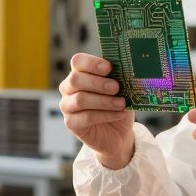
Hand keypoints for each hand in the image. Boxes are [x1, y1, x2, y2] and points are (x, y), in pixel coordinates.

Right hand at [59, 53, 134, 168]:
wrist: (117, 133)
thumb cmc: (117, 105)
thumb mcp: (122, 90)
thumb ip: (120, 79)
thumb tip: (128, 70)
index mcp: (80, 73)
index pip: (78, 62)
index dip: (92, 63)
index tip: (109, 68)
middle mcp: (68, 88)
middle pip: (75, 79)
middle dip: (98, 83)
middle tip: (116, 87)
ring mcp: (67, 106)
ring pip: (80, 99)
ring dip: (104, 101)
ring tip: (121, 103)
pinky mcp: (71, 123)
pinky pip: (86, 117)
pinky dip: (105, 115)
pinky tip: (119, 114)